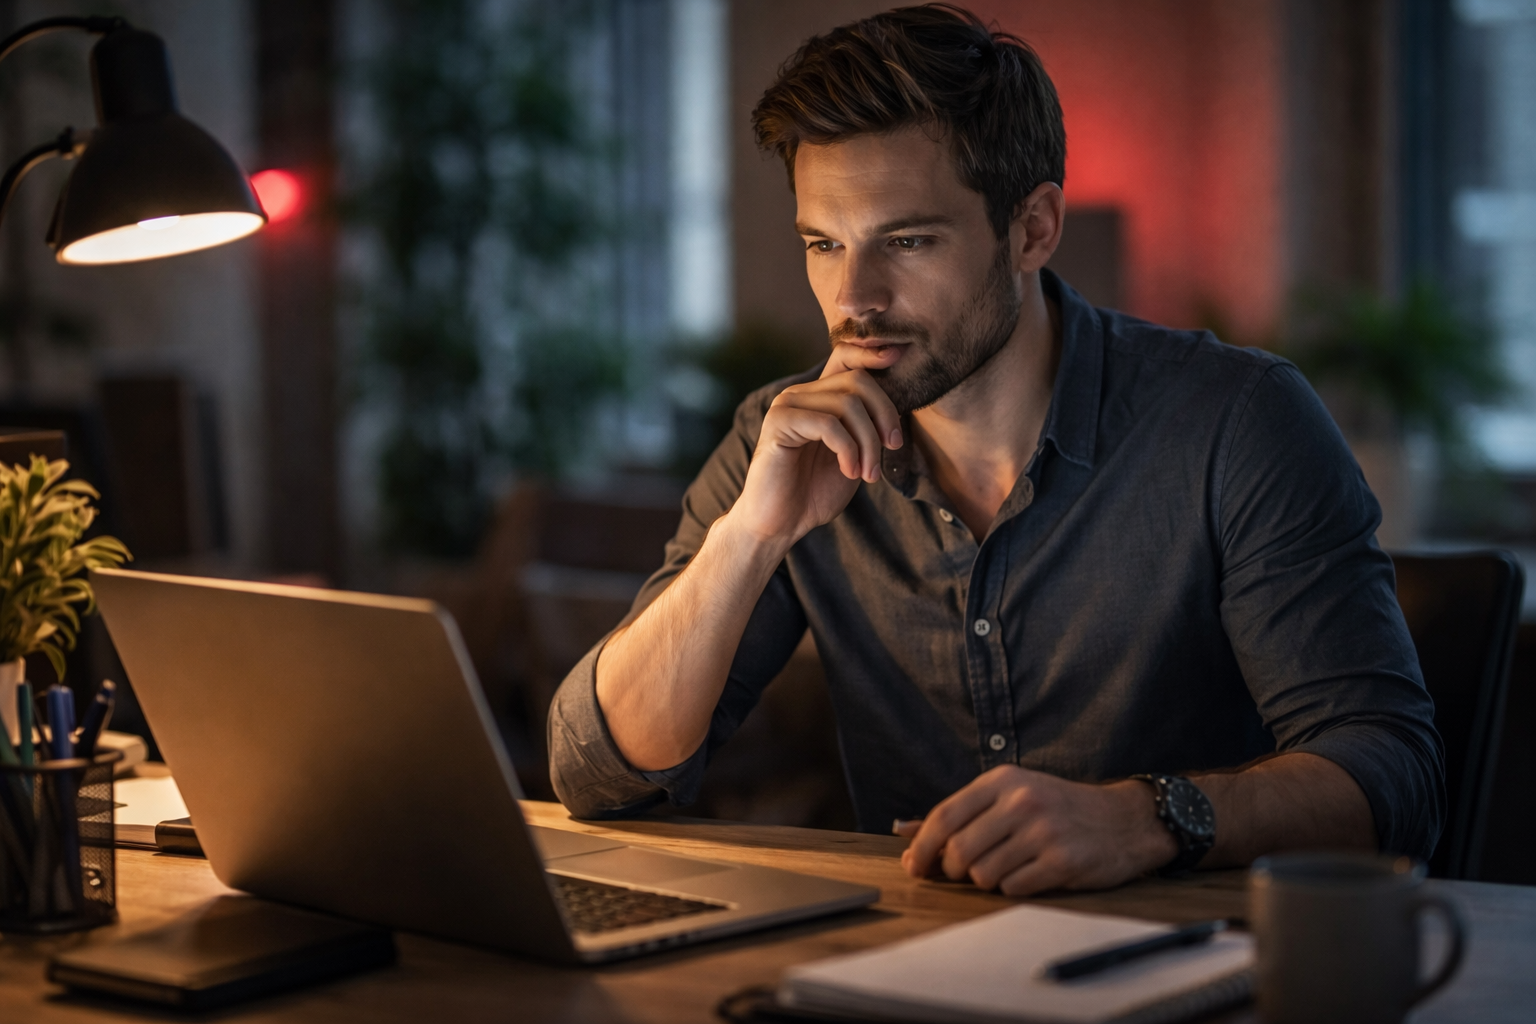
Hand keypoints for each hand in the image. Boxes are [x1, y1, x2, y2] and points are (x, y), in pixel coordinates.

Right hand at [725, 342, 902, 547]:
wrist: (779, 524)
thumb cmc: (814, 492)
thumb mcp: (854, 455)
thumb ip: (869, 427)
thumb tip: (900, 401)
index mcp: (818, 398)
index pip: (845, 356)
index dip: (872, 352)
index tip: (899, 356)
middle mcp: (801, 394)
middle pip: (857, 380)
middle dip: (885, 415)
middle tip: (892, 448)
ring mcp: (788, 405)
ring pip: (848, 403)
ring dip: (869, 442)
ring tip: (868, 474)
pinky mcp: (779, 423)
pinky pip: (828, 424)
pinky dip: (848, 450)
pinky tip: (849, 471)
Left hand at [899, 766, 1178, 895]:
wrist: (1123, 820)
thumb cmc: (1057, 808)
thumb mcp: (1009, 796)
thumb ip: (959, 813)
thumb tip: (904, 830)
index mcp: (1002, 781)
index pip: (944, 817)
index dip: (921, 847)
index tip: (912, 867)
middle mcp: (1022, 802)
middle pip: (959, 851)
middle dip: (955, 870)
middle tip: (968, 871)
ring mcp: (1043, 832)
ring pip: (984, 874)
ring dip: (988, 879)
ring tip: (1010, 866)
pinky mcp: (1063, 862)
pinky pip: (1014, 889)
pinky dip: (1015, 888)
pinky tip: (1032, 874)